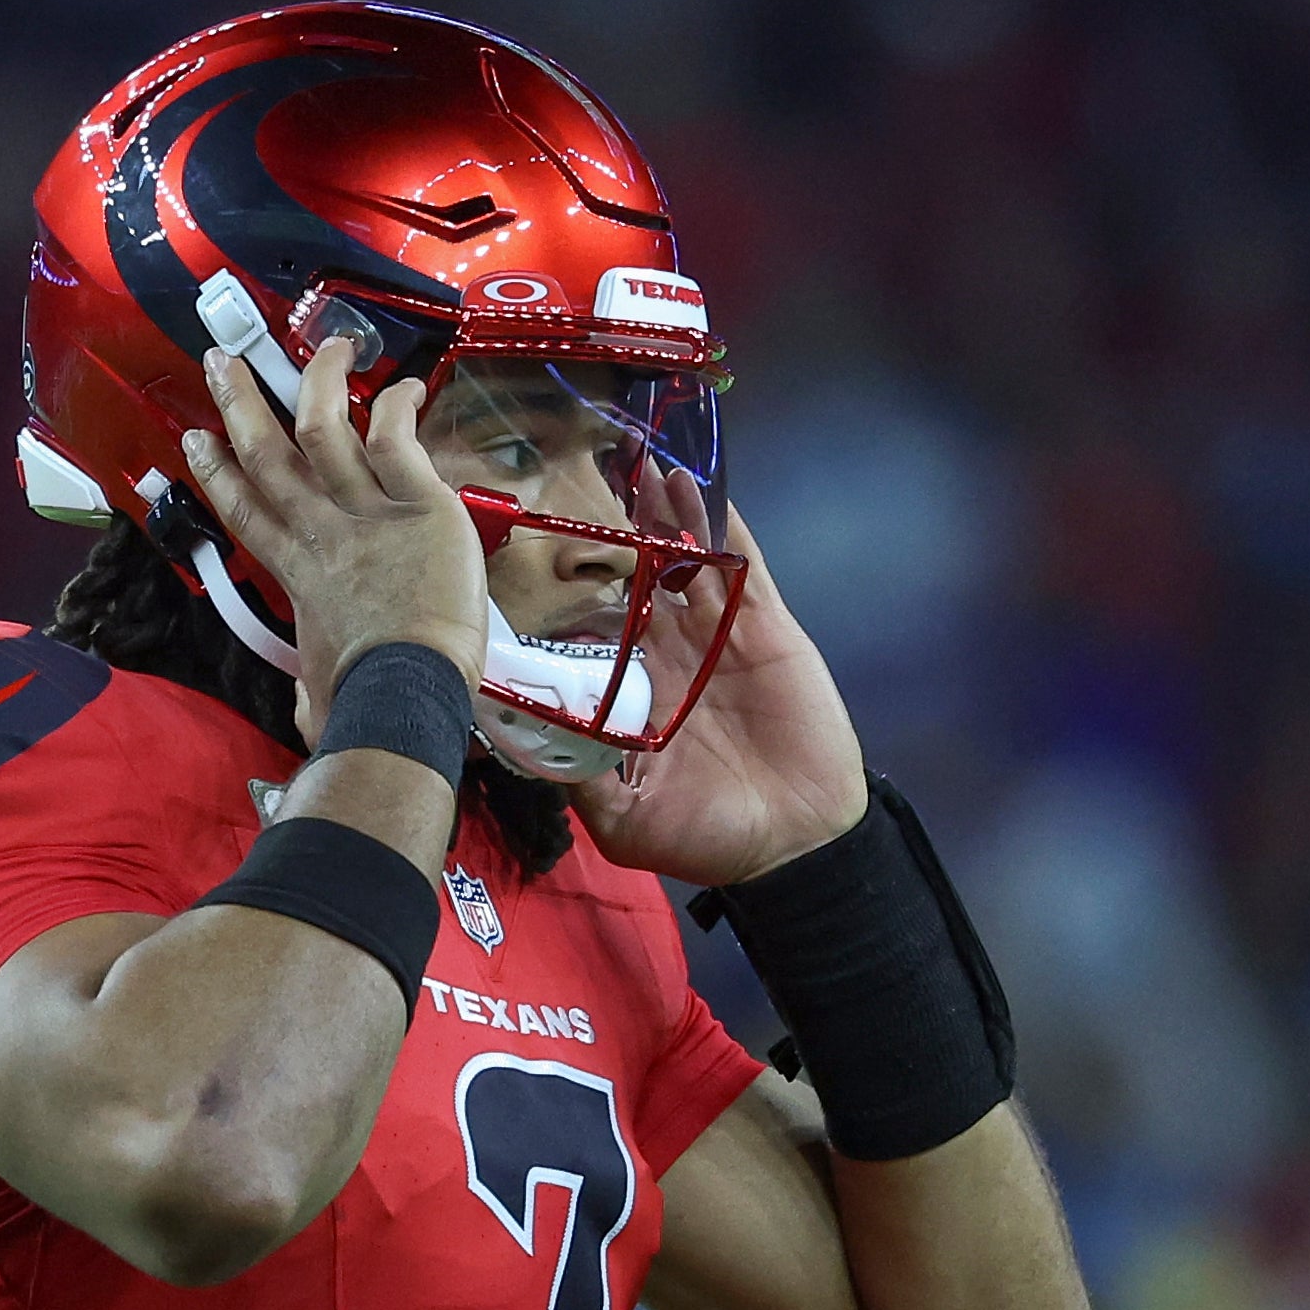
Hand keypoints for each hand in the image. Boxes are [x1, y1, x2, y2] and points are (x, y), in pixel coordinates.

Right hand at [181, 335, 488, 729]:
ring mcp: (367, 513)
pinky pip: (397, 440)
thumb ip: (309, 687)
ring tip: (324, 342)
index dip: (218, 472)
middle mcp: (323, 533)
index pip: (247, 512)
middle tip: (223, 362)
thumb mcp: (318, 695)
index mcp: (297, 576)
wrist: (404, 692)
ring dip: (317, 381)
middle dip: (242, 403)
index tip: (197, 439)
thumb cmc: (362, 707)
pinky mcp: (418, 504)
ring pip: (327, 429)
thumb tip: (306, 702)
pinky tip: (401, 385)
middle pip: (271, 454)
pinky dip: (397, 407)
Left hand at [569, 487, 872, 887]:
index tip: (533, 548)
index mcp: (634, 692)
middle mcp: (671, 655)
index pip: (595, 626)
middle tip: (586, 474)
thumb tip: (513, 743)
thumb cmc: (710, 838)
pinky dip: (722, 525)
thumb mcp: (623, 820)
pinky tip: (698, 485)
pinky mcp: (766, 629)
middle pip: (641, 577)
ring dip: (665, 512)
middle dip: (618, 530)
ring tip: (639, 463)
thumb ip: (576, 778)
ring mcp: (719, 638)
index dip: (572, 588)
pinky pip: (743, 567)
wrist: (795, 846)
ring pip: (688, 560)